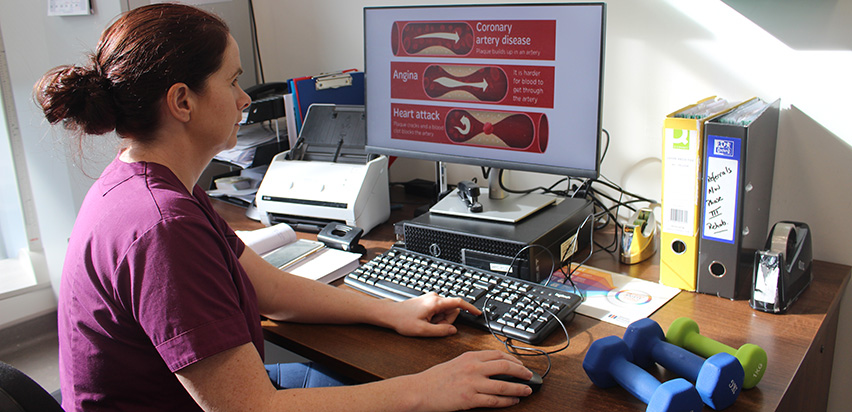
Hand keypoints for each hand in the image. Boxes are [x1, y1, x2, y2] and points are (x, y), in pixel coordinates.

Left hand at [385, 293, 481, 336]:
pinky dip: (435, 318)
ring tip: (426, 324)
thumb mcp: (422, 330)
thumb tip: (453, 330)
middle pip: (452, 310)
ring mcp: (432, 299)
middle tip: (432, 326)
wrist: (391, 314)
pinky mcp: (429, 302)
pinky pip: (439, 311)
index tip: (477, 313)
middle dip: (446, 321)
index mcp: (435, 303)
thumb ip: (440, 331)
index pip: (458, 303)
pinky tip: (424, 321)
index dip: (470, 308)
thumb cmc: (402, 320)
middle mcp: (435, 298)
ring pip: (445, 311)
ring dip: (439, 320)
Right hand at [402, 350, 533, 410]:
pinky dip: (507, 401)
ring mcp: (472, 383)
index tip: (520, 364)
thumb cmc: (435, 378)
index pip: (497, 354)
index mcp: (469, 357)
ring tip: (527, 390)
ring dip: (519, 388)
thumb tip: (491, 367)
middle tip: (529, 375)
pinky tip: (513, 401)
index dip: (513, 359)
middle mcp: (473, 367)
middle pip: (505, 366)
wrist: (420, 390)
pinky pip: (494, 400)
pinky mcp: (469, 399)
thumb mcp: (456, 363)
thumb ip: (473, 363)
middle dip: (521, 371)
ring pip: (503, 384)